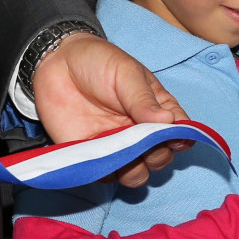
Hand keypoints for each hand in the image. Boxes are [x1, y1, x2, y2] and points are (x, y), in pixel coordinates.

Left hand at [31, 31, 191, 188]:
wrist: (56, 63)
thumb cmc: (97, 61)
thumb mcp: (126, 73)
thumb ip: (143, 99)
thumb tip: (168, 121)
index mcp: (157, 109)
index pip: (181, 133)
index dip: (182, 139)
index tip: (173, 137)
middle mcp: (140, 133)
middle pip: (161, 158)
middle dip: (156, 155)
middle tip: (140, 139)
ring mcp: (117, 146)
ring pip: (137, 176)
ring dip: (133, 171)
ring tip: (118, 149)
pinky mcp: (92, 156)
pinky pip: (106, 177)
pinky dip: (106, 171)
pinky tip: (97, 152)